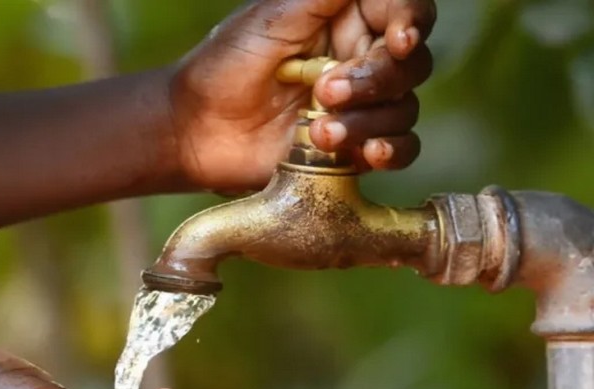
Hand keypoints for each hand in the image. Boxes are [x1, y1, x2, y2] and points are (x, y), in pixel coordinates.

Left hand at [169, 0, 435, 191]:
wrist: (196, 130)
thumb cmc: (224, 66)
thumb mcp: (271, 19)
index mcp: (345, 19)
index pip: (403, 10)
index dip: (412, 20)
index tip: (398, 39)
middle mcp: (359, 60)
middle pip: (410, 64)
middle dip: (375, 79)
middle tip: (326, 91)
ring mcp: (359, 106)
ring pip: (403, 108)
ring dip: (369, 120)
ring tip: (321, 132)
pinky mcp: (352, 147)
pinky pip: (398, 149)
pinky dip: (391, 151)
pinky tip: (368, 154)